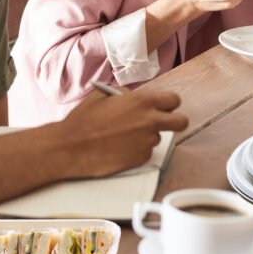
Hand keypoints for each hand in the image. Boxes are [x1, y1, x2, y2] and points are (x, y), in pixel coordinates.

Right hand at [57, 88, 187, 177]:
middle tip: (163, 123)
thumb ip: (125, 95)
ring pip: (159, 138)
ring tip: (123, 136)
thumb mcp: (104, 95)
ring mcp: (147, 142)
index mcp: (143, 101)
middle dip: (175, 121)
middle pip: (181, 122)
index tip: (163, 108)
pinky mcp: (141, 159)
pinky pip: (146, 152)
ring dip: (147, 136)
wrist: (71, 146)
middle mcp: (150, 121)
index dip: (168, 104)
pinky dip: (137, 150)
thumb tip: (133, 97)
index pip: (174, 100)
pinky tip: (119, 147)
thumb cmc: (84, 119)